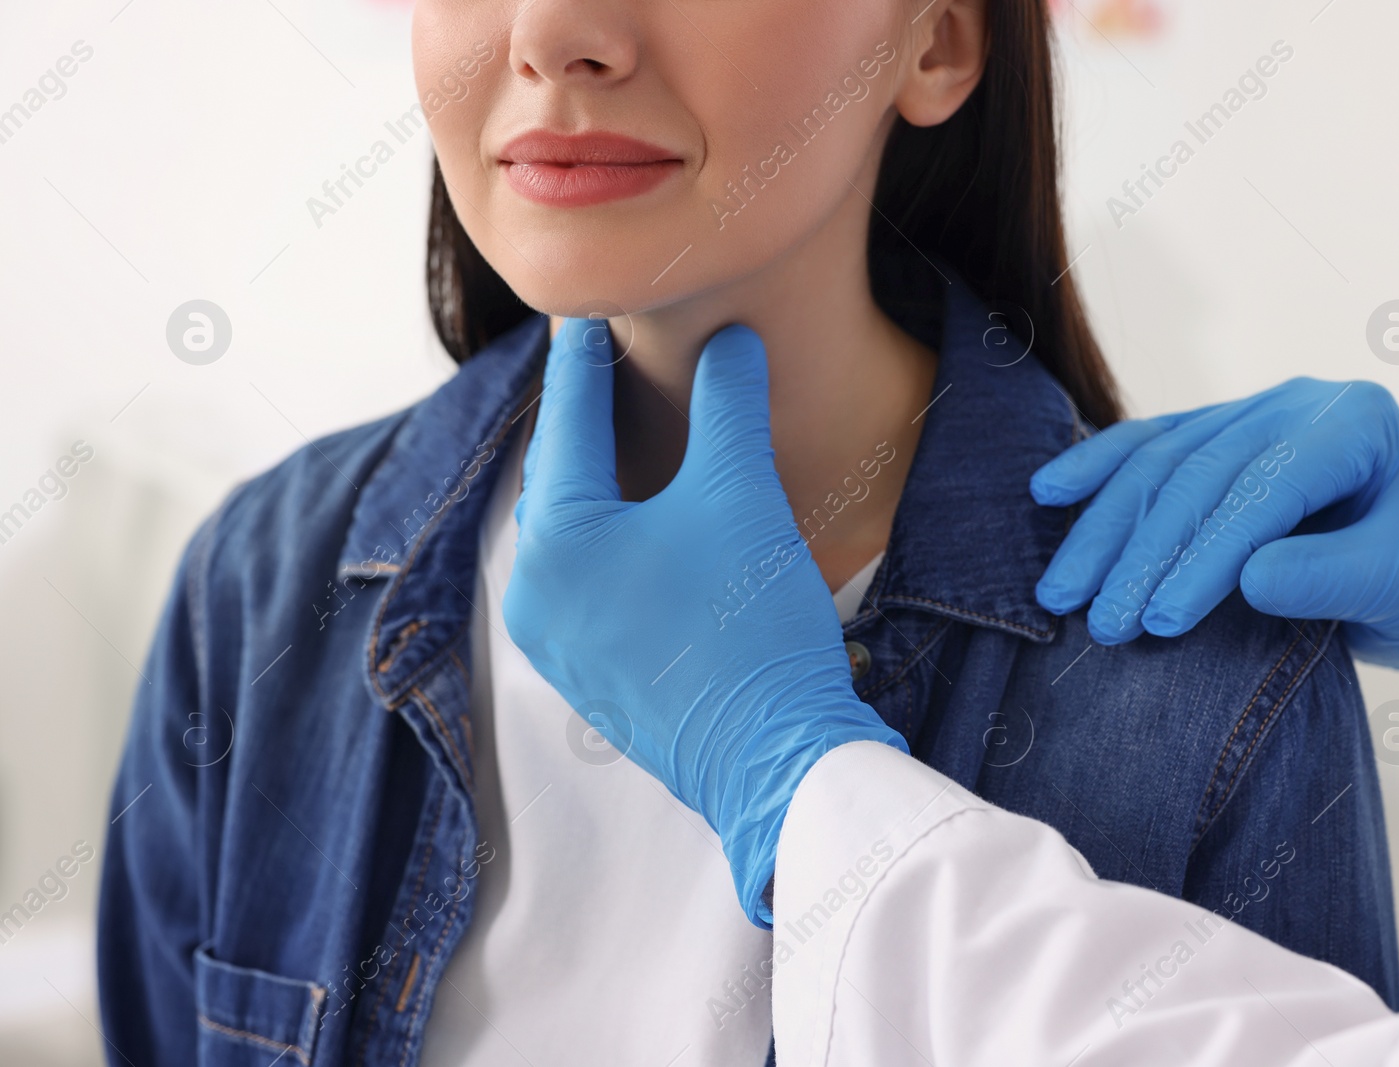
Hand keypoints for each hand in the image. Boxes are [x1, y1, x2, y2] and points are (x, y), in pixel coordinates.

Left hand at [502, 319, 906, 925]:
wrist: (777, 761)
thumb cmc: (752, 626)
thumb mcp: (741, 497)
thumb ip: (728, 405)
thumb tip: (730, 340)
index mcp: (557, 541)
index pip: (570, 420)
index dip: (586, 357)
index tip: (591, 311)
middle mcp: (536, 593)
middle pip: (562, 477)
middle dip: (585, 418)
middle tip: (606, 362)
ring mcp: (558, 644)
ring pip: (574, 534)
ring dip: (600, 482)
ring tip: (630, 435)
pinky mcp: (591, 677)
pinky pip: (588, 583)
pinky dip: (612, 539)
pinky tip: (649, 523)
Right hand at [1030, 378, 1398, 668]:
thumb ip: (1333, 579)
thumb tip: (1249, 578)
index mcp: (1356, 425)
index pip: (1266, 488)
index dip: (1208, 554)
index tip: (1163, 620)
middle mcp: (1297, 403)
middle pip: (1200, 472)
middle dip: (1142, 552)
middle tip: (1101, 622)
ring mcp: (1251, 411)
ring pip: (1160, 460)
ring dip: (1104, 531)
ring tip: (1061, 595)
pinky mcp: (1214, 431)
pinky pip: (1145, 445)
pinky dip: (1095, 473)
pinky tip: (1049, 493)